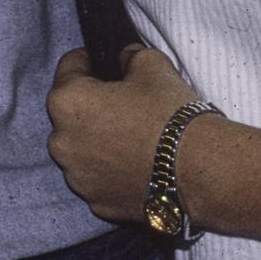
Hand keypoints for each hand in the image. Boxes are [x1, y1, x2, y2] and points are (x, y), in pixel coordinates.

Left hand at [46, 44, 199, 222]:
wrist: (199, 170)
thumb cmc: (169, 113)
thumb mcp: (152, 64)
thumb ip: (129, 56)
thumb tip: (125, 59)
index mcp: (67, 101)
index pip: (69, 67)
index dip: (89, 61)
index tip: (104, 64)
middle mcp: (61, 142)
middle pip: (71, 113)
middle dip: (93, 105)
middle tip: (124, 103)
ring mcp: (77, 177)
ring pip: (82, 149)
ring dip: (98, 141)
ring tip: (132, 137)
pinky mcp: (96, 202)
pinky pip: (98, 178)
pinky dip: (110, 170)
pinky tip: (137, 163)